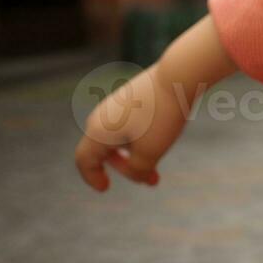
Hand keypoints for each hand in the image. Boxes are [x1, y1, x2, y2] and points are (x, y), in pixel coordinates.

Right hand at [74, 64, 189, 190]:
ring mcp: (116, 103)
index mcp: (98, 131)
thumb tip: (136, 174)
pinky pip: (130, 123)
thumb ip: (138, 171)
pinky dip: (142, 138)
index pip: (84, 160)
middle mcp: (102, 116)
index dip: (91, 177)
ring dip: (137, 154)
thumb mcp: (150, 152)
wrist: (178, 74)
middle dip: (127, 168)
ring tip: (160, 165)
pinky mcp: (132, 95)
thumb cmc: (162, 115)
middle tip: (153, 180)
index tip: (106, 188)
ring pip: (120, 137)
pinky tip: (162, 140)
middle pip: (105, 150)